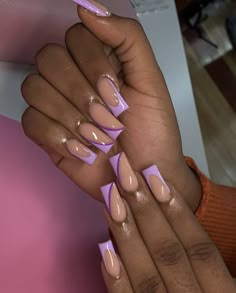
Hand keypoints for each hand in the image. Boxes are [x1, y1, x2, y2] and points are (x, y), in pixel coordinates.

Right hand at [21, 4, 200, 208]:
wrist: (145, 176)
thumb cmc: (152, 132)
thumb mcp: (150, 81)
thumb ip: (128, 39)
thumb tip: (86, 7)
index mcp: (98, 63)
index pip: (75, 37)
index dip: (92, 63)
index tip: (117, 94)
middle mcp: (73, 79)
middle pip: (49, 59)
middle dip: (81, 93)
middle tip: (109, 120)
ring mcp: (57, 107)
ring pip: (34, 88)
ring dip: (71, 117)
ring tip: (99, 139)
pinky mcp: (47, 134)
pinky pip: (30, 122)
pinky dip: (58, 138)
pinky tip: (83, 151)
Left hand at [99, 158, 234, 292]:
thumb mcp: (222, 288)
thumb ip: (206, 264)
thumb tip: (178, 219)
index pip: (199, 248)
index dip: (177, 211)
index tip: (156, 178)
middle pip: (169, 253)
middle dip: (145, 209)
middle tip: (125, 173)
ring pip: (147, 275)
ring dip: (126, 233)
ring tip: (110, 197)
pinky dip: (117, 280)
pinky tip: (104, 248)